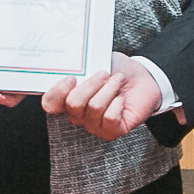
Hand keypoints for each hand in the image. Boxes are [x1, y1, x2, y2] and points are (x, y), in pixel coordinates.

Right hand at [41, 56, 162, 139]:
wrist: (143, 78)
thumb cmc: (116, 70)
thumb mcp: (96, 61)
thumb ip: (80, 65)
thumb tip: (71, 63)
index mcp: (67, 97)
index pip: (50, 103)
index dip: (56, 92)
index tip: (72, 78)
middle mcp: (77, 114)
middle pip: (73, 104)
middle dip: (91, 84)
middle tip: (104, 74)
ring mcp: (93, 125)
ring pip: (93, 108)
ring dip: (109, 89)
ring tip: (117, 81)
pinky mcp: (111, 131)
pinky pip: (109, 118)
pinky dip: (118, 103)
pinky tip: (121, 99)